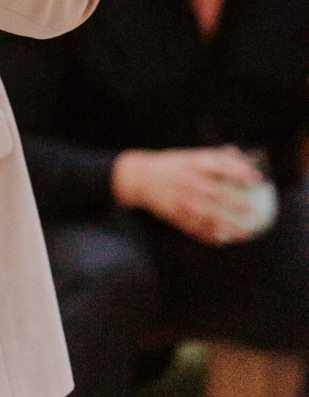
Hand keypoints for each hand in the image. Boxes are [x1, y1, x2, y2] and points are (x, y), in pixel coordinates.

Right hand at [112, 146, 261, 243]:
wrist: (140, 177)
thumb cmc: (172, 165)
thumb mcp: (190, 155)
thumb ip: (215, 156)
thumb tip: (242, 156)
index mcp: (193, 163)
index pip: (221, 166)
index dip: (240, 172)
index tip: (256, 179)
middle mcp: (189, 181)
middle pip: (216, 193)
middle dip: (236, 203)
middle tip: (254, 209)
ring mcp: (182, 200)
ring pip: (208, 216)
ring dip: (228, 226)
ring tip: (246, 233)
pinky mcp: (176, 215)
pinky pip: (196, 228)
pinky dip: (210, 236)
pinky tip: (224, 241)